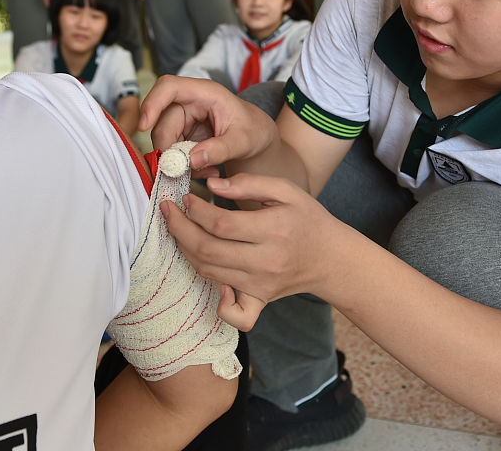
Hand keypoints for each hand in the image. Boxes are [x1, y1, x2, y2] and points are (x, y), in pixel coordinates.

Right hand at [140, 75, 278, 175]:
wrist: (257, 139)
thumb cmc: (254, 132)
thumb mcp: (244, 142)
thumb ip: (221, 149)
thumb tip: (193, 159)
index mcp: (205, 93)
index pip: (169, 87)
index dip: (152, 103)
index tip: (144, 126)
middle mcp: (190, 102)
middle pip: (161, 120)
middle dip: (168, 147)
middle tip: (184, 170)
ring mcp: (184, 118)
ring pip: (163, 138)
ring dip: (177, 160)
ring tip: (204, 171)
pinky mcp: (182, 134)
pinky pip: (171, 150)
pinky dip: (183, 165)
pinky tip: (204, 171)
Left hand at [160, 173, 341, 328]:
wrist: (331, 257)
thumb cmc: (307, 219)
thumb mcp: (286, 190)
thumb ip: (249, 184)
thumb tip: (211, 186)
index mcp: (273, 230)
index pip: (221, 224)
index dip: (195, 210)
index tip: (186, 198)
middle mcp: (266, 261)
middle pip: (208, 250)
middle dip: (180, 229)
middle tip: (169, 211)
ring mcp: (261, 285)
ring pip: (211, 272)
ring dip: (187, 250)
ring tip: (180, 229)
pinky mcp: (261, 301)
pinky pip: (235, 315)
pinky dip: (218, 303)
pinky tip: (213, 280)